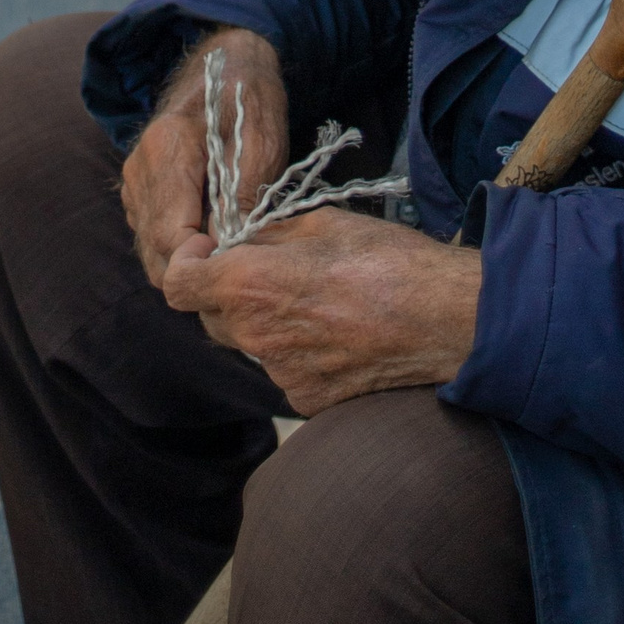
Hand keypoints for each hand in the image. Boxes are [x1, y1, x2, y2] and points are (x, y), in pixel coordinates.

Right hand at [121, 26, 285, 287]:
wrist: (226, 66)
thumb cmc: (248, 99)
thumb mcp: (261, 142)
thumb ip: (242, 195)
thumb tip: (228, 249)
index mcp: (166, 151)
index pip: (171, 235)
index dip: (203, 260)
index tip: (237, 263)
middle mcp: (140, 169)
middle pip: (156, 249)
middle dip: (195, 269)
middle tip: (238, 267)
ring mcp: (134, 182)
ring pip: (151, 248)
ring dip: (186, 261)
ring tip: (228, 250)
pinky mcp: (138, 192)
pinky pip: (150, 237)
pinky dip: (178, 248)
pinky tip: (211, 235)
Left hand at [162, 210, 481, 416]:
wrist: (446, 320)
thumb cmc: (387, 260)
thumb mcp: (319, 222)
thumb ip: (266, 236)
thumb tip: (241, 241)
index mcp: (249, 285)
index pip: (177, 284)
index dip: (188, 263)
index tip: (212, 250)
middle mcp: (255, 336)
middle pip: (211, 316)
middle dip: (229, 292)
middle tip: (271, 271)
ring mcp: (281, 375)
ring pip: (250, 344)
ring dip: (266, 323)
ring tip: (316, 302)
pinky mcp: (307, 401)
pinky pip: (283, 371)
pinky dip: (297, 352)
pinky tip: (336, 333)